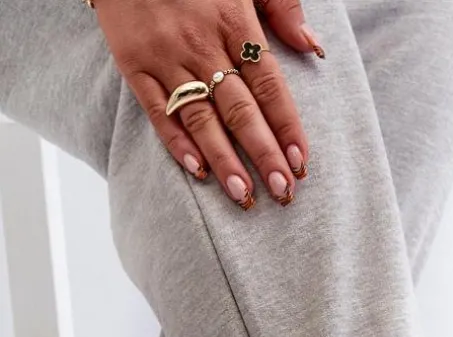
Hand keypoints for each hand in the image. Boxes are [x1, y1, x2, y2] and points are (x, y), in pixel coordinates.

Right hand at [94, 0, 322, 207]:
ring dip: (224, 160)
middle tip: (282, 192)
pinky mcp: (134, 64)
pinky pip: (157, 111)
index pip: (269, 86)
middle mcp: (202, 45)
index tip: (301, 163)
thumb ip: (281, 6)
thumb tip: (312, 46)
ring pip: (201, 118)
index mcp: (234, 22)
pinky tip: (197, 171)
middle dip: (263, 154)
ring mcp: (167, 57)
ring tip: (243, 195)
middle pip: (240, 110)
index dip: (287, 127)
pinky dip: (176, 143)